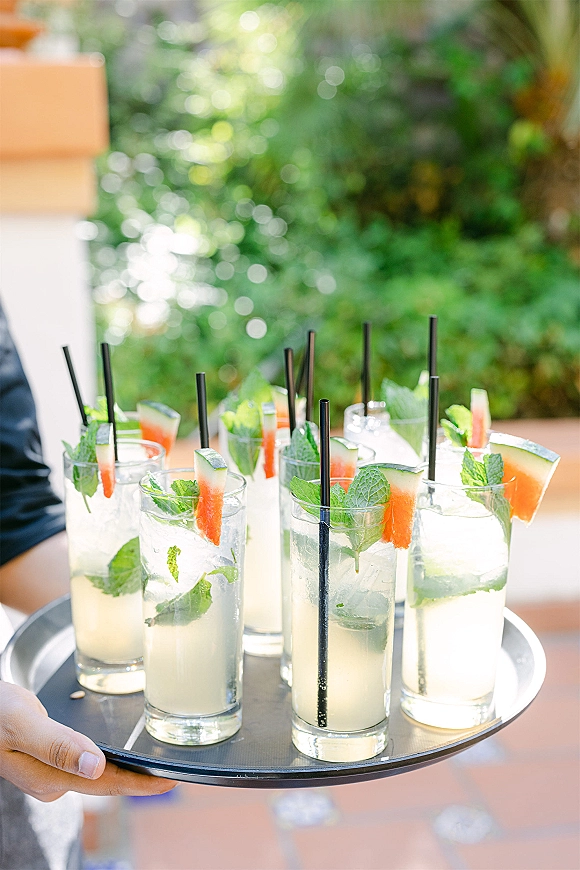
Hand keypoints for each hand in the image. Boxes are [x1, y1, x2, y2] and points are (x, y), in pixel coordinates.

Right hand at [0, 682, 176, 801]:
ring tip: (153, 767)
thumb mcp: (23, 723)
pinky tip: (117, 753)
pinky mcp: (46, 758)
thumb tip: (96, 768)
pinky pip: (84, 761)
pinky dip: (107, 759)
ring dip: (124, 770)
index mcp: (48, 778)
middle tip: (172, 775)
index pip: (105, 784)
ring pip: (96, 773)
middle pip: (105, 782)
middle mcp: (50, 781)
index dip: (140, 784)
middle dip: (138, 781)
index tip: (171, 783)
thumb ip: (57, 745)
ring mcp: (48, 771)